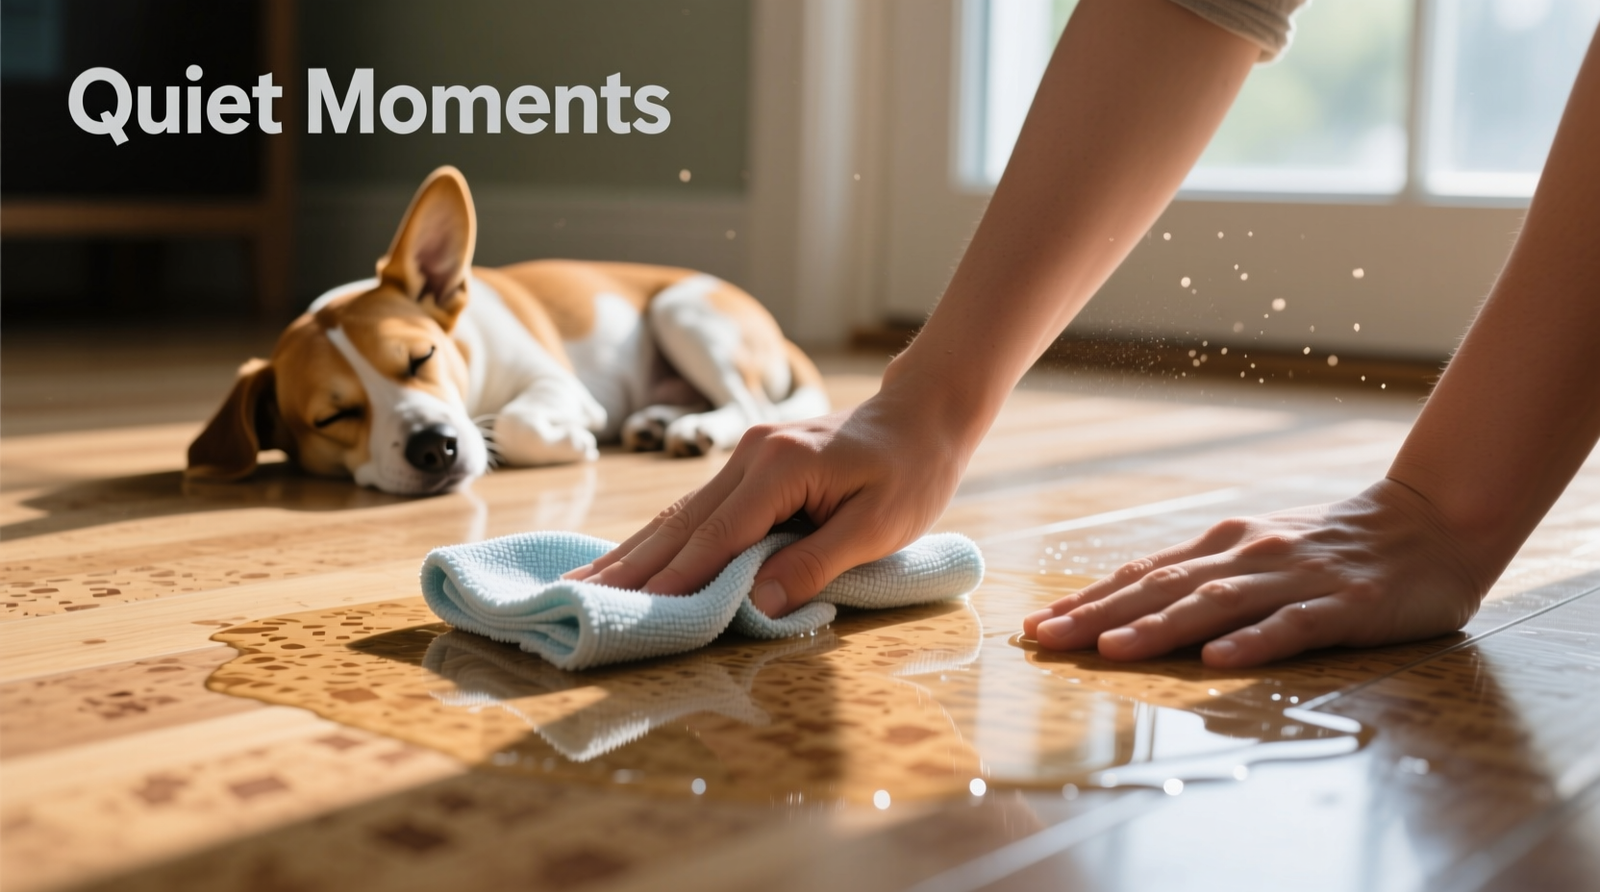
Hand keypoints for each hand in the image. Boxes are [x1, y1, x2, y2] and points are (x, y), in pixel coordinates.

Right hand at [564, 384, 971, 616]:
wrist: (923, 415)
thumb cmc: (911, 473)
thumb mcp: (878, 528)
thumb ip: (815, 564)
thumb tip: (757, 606)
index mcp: (780, 467)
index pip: (717, 536)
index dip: (676, 580)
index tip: (633, 613)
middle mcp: (749, 454)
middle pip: (680, 522)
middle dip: (629, 567)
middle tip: (575, 602)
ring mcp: (744, 454)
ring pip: (678, 514)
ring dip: (632, 553)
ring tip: (583, 584)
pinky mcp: (748, 463)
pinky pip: (695, 508)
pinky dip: (660, 539)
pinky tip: (629, 558)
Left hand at [1022, 479, 1492, 666]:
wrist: (1431, 521)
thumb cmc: (1334, 546)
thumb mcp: (1261, 552)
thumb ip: (1205, 576)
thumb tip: (1130, 604)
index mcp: (1226, 545)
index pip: (1143, 573)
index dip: (1088, 598)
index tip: (1038, 622)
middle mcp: (1250, 554)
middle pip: (1162, 587)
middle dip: (1098, 615)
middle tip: (1044, 639)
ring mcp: (1296, 577)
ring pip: (1216, 604)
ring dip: (1158, 627)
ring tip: (1109, 650)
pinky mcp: (1345, 603)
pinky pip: (1292, 625)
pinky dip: (1251, 641)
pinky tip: (1217, 660)